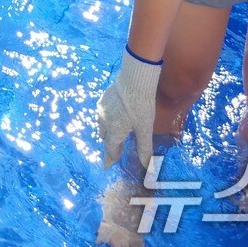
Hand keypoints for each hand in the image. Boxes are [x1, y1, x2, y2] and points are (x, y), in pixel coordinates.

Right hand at [98, 49, 162, 167]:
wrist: (134, 80)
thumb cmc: (141, 106)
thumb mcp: (145, 128)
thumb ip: (144, 148)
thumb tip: (146, 166)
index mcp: (114, 131)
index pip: (110, 149)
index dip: (110, 158)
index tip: (107, 166)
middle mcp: (104, 121)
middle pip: (105, 138)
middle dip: (111, 144)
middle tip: (119, 149)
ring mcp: (101, 109)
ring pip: (102, 125)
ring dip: (109, 131)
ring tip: (118, 132)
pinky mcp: (103, 99)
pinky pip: (103, 114)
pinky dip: (108, 119)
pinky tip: (117, 115)